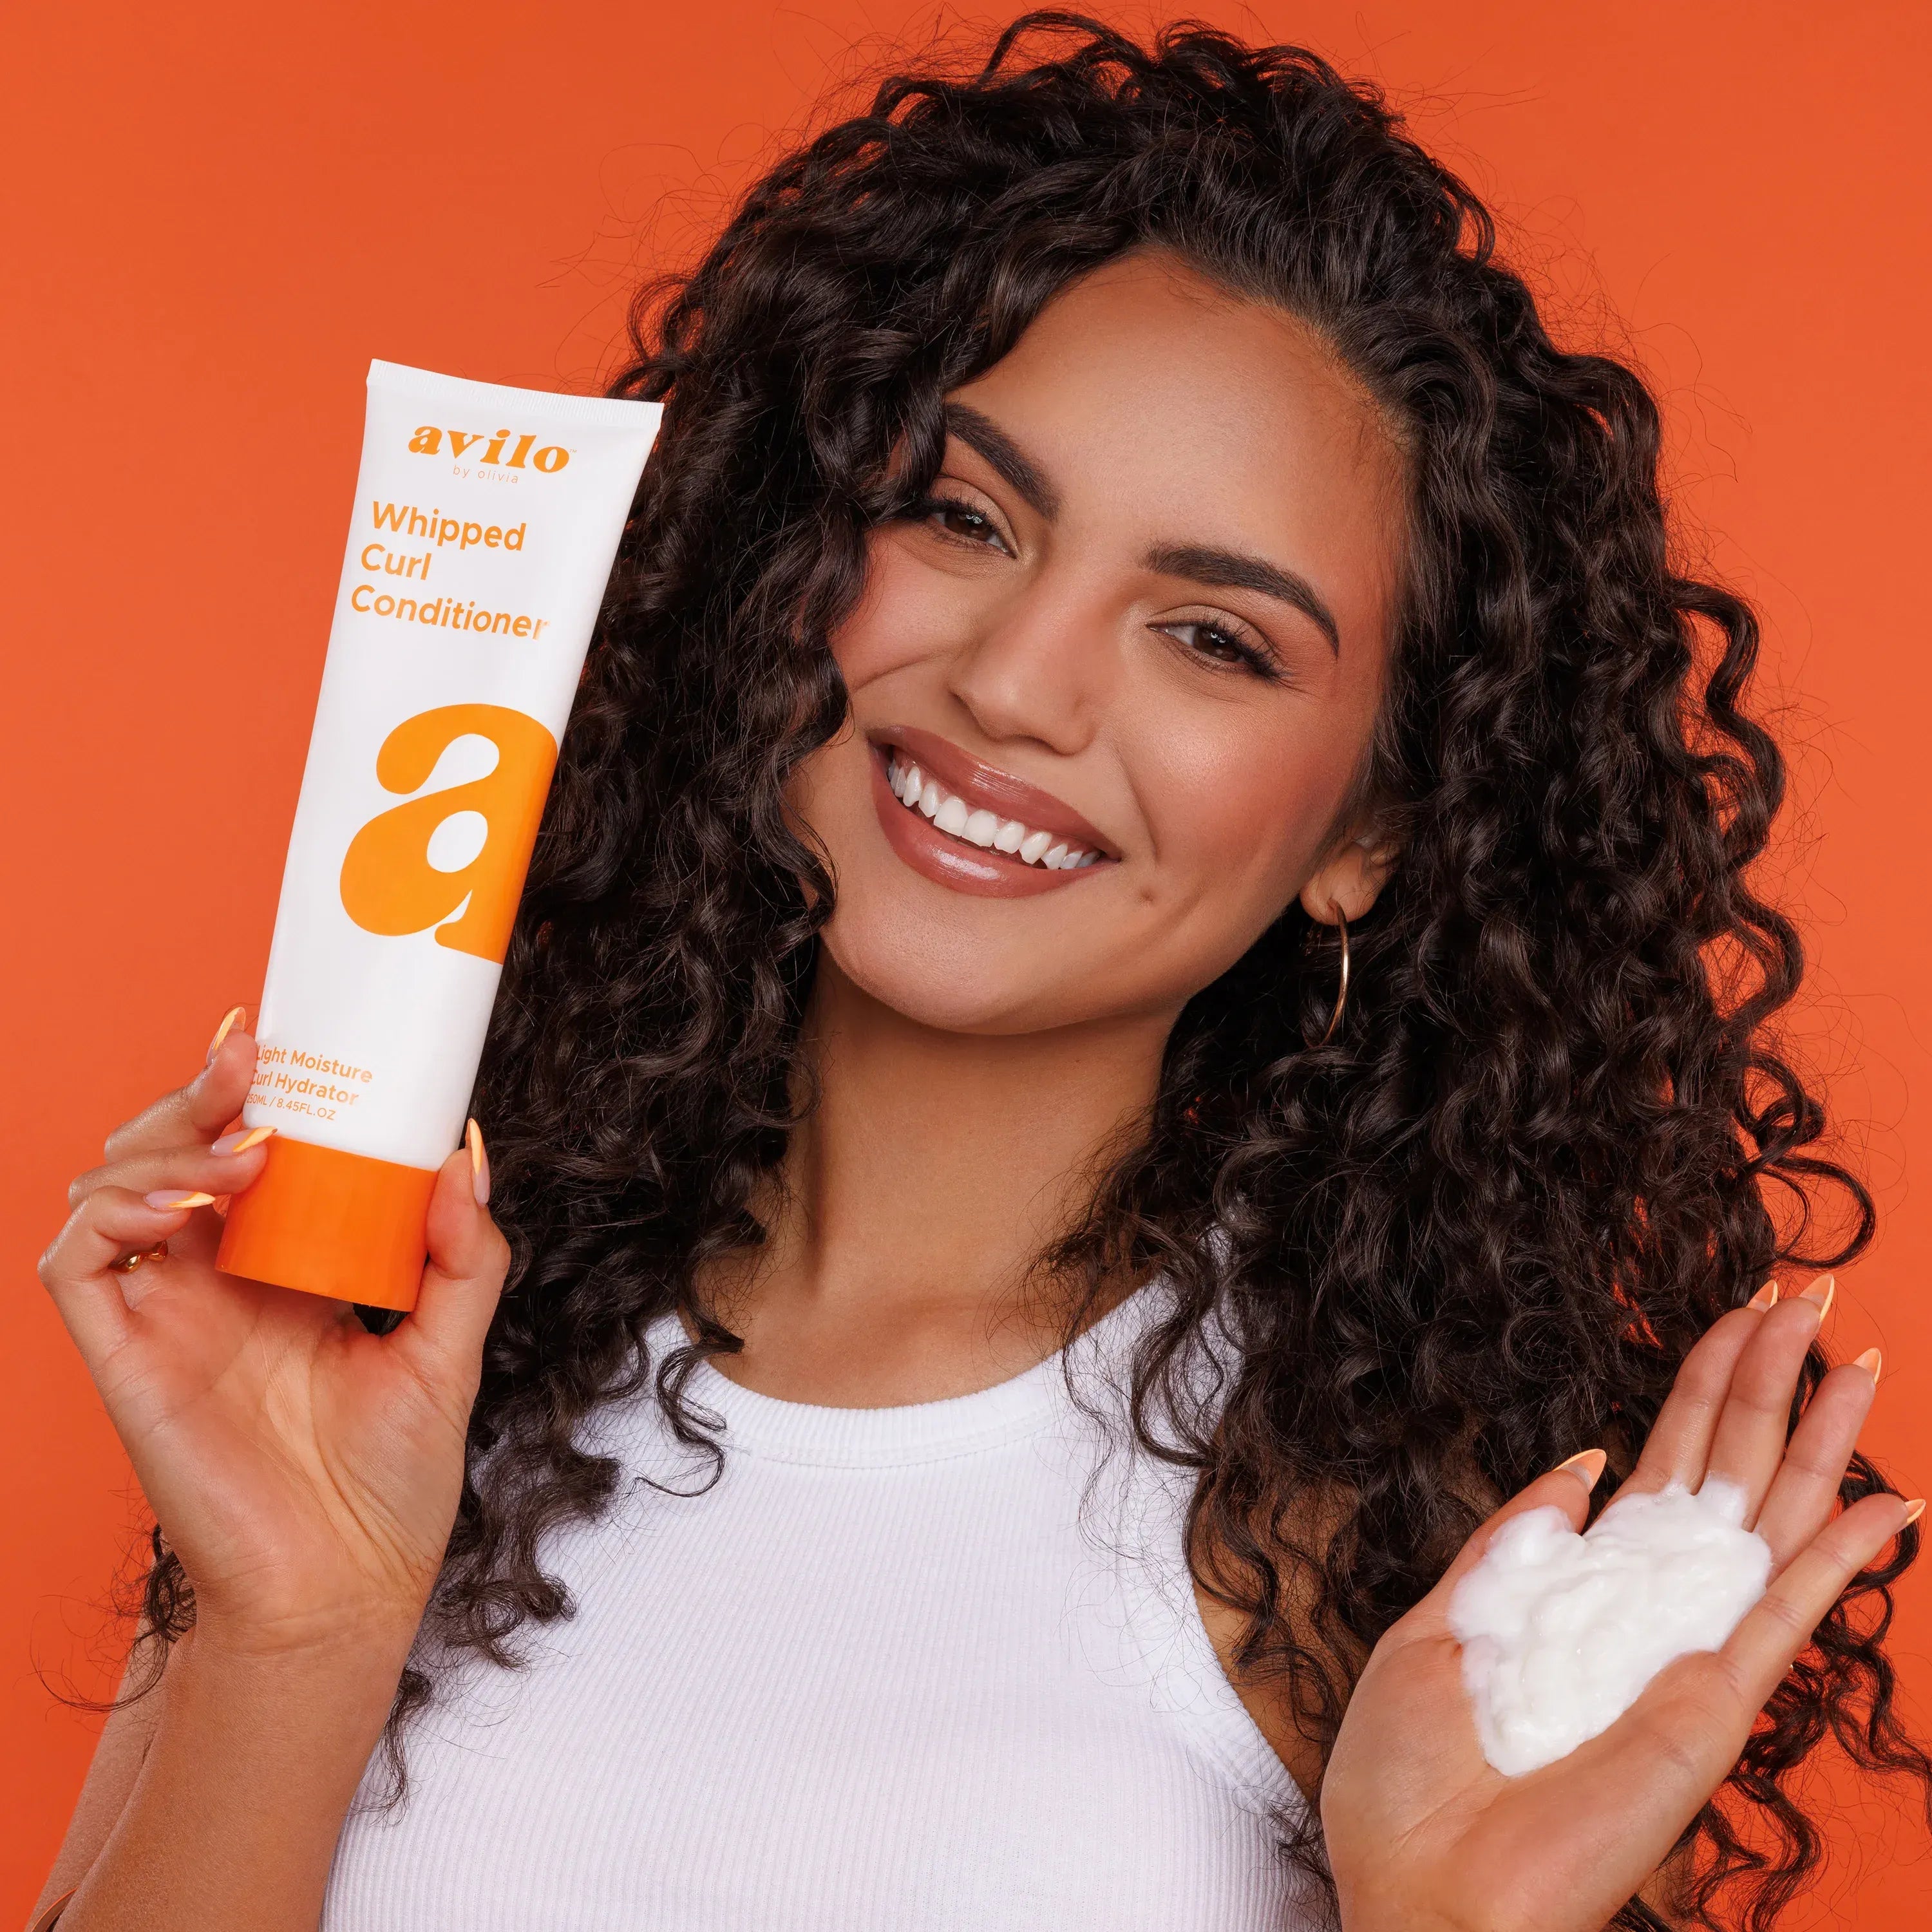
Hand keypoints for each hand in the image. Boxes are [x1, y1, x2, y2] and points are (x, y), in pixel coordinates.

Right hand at [38, 1010, 509, 1659]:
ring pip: (110, 1186)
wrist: (347, 1589)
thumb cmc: (391, 1484)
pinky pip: (77, 1262)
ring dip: (166, 1140)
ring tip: (249, 1144)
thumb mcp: (451, 1347)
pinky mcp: (124, 1357)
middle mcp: (212, 1282)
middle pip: (169, 1152)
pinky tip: (188, 1193)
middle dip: (197, 1093)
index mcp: (281, 1270)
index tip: (278, 1033)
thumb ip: (465, 1253)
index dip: (247, 1090)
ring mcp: (162, 1317)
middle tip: (250, 1057)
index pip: (244, 1153)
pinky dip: (115, 1207)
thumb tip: (465, 1149)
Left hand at [1320, 1280, 1912, 1931]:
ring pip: (1773, 1517)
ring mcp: (1689, 1649)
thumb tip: (1581, 1463)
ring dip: (1820, 1435)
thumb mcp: (1440, 1625)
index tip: (1736, 1315)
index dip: (1698, 1384)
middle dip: (1766, 1378)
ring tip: (1858, 1351)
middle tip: (1805, 1295)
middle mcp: (1648, 1609)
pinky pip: (1789, 1611)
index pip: (1660, 1463)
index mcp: (1582, 1589)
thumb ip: (1514, 1541)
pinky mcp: (1711, 1701)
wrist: (1421, 1889)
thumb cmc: (1415, 1779)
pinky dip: (1843, 1554)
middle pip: (1724, 1467)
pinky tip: (1893, 1499)